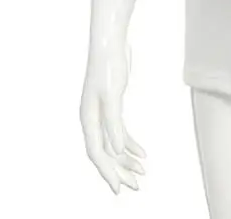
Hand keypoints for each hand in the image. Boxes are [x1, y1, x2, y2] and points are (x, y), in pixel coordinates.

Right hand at [79, 36, 145, 193]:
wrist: (110, 43)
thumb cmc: (108, 66)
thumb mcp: (112, 95)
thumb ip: (114, 123)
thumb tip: (118, 150)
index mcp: (88, 118)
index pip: (97, 152)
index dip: (107, 172)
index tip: (119, 188)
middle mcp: (92, 119)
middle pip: (105, 153)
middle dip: (119, 170)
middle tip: (136, 185)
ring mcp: (102, 113)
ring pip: (113, 144)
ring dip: (126, 160)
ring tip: (142, 173)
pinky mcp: (112, 106)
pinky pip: (120, 132)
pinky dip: (130, 144)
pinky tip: (142, 153)